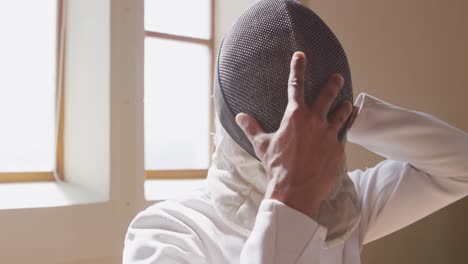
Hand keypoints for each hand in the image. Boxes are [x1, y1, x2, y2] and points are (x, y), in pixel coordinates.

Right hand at [235, 52, 352, 218]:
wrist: (295, 190)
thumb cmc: (277, 166)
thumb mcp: (262, 145)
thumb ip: (252, 128)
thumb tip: (240, 116)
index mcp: (295, 115)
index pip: (296, 84)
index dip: (298, 67)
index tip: (301, 55)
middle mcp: (315, 120)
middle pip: (328, 94)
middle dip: (333, 82)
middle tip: (337, 77)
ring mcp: (329, 134)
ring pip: (343, 113)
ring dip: (345, 106)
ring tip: (347, 103)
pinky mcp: (338, 149)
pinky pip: (344, 134)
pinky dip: (346, 129)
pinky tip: (348, 127)